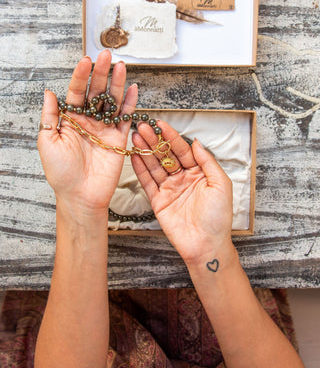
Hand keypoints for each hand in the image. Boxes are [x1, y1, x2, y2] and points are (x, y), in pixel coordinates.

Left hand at [38, 50, 137, 218]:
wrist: (81, 195)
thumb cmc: (61, 172)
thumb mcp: (47, 142)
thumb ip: (50, 116)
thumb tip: (49, 92)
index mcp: (70, 119)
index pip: (76, 91)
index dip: (81, 76)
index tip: (86, 60)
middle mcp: (88, 120)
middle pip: (96, 91)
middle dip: (101, 73)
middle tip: (107, 55)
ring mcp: (104, 128)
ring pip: (112, 101)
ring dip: (117, 83)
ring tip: (121, 66)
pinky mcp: (118, 138)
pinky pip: (125, 117)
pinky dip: (130, 103)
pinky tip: (133, 88)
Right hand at [131, 121, 233, 264]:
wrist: (206, 245)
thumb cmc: (218, 218)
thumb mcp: (221, 184)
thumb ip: (208, 162)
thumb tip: (197, 142)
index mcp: (199, 172)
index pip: (183, 149)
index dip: (171, 137)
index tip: (161, 125)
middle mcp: (183, 178)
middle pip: (166, 155)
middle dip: (154, 140)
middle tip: (144, 127)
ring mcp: (169, 189)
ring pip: (155, 165)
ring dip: (145, 151)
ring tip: (135, 137)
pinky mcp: (158, 201)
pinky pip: (147, 182)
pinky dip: (140, 169)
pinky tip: (134, 156)